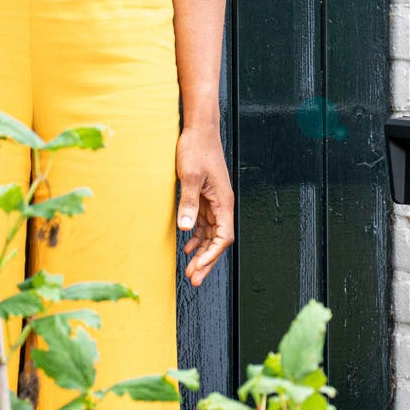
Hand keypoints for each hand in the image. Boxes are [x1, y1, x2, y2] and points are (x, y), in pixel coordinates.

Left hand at [175, 123, 233, 285]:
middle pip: (218, 241)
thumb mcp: (190, 176)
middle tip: (194, 279)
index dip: (212, 256)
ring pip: (210, 235)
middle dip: (207, 261)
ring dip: (200, 252)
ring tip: (189, 269)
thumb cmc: (197, 149)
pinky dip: (196, 237)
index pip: (223, 237)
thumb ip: (189, 203)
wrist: (199, 129)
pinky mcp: (205, 197)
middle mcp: (222, 205)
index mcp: (223, 202)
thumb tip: (187, 229)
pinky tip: (186, 246)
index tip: (198, 268)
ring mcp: (214, 202)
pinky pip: (203, 224)